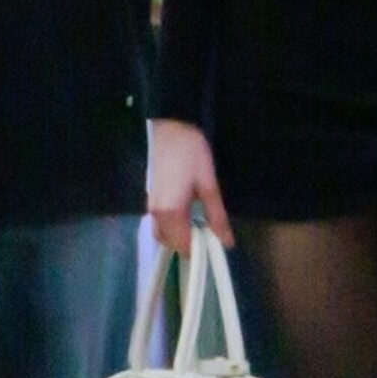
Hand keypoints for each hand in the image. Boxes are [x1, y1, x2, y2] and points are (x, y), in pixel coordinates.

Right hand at [149, 119, 233, 255]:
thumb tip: (226, 241)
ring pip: (161, 233)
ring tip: (199, 225)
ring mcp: (150, 205)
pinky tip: (187, 214)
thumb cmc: (192, 153)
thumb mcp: (209, 184)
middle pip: (169, 242)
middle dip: (187, 244)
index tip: (214, 244)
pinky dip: (171, 226)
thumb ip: (216, 216)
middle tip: (208, 234)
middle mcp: (155, 213)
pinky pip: (159, 222)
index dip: (199, 249)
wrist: (172, 128)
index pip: (182, 245)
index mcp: (170, 212)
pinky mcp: (150, 197)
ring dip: (178, 236)